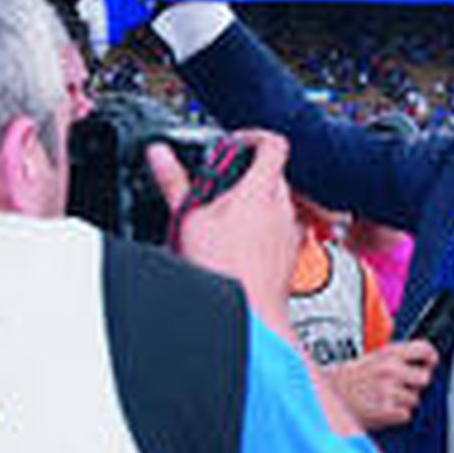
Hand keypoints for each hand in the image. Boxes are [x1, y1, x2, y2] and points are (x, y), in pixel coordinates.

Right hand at [148, 129, 300, 325]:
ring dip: (252, 204)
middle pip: (271, 173)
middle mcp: (284, 206)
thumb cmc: (225, 272)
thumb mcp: (188, 218)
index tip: (234, 144)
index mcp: (262, 189)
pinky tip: (237, 246)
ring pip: (275, 202)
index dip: (253, 137)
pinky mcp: (293, 252)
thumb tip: (160, 155)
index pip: (272, 142)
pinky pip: (279, 228)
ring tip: (222, 223)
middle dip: (244, 177)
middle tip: (217, 190)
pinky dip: (261, 229)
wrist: (251, 315)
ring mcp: (292, 230)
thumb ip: (175, 181)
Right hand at [326, 341, 439, 429]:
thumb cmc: (348, 379)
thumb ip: (395, 357)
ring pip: (414, 399)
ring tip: (384, 399)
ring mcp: (389, 390)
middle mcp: (391, 370)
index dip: (430, 357)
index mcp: (388, 353)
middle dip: (416, 384)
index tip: (430, 362)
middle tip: (402, 387)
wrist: (326, 396)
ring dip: (403, 402)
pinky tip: (381, 409)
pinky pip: (405, 415)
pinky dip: (396, 416)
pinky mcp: (386, 411)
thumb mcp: (371, 357)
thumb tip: (420, 361)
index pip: (423, 348)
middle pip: (425, 378)